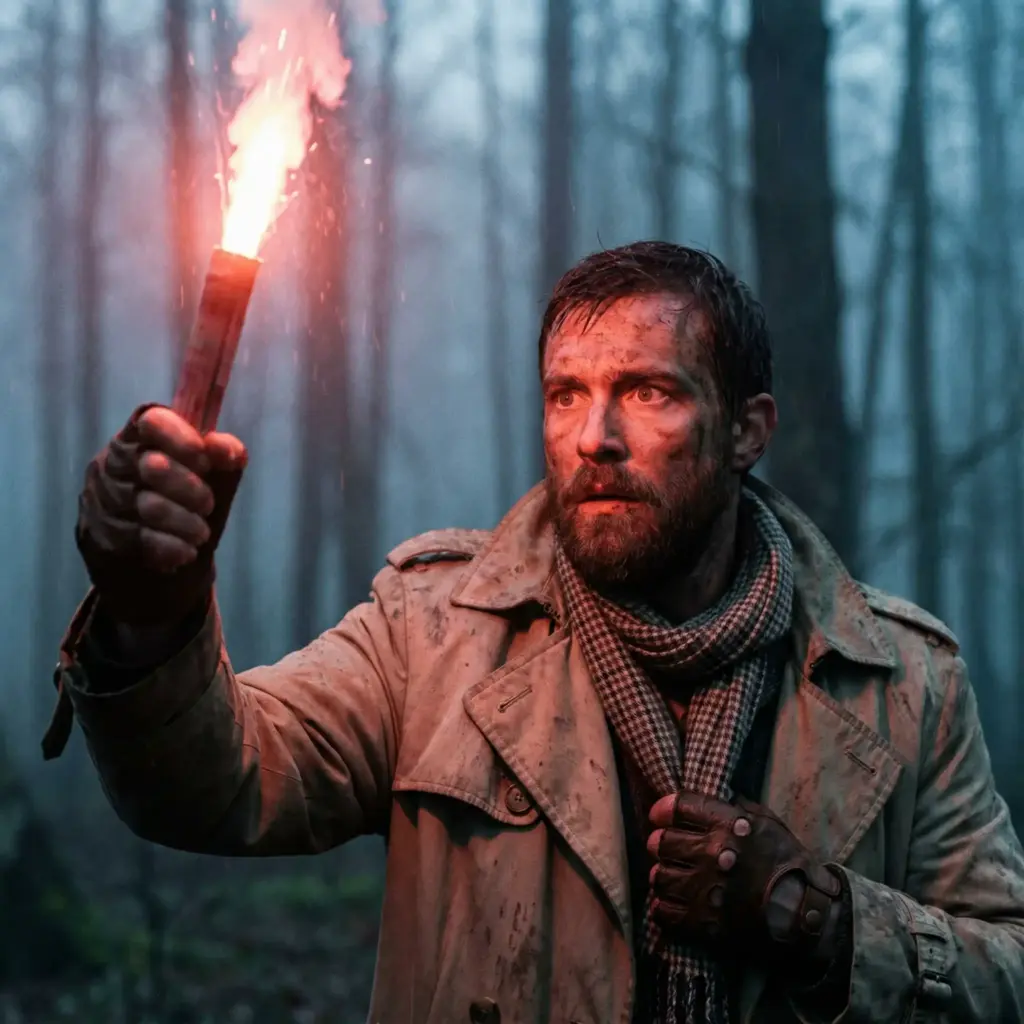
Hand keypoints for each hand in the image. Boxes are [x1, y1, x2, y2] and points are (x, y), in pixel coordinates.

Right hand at [76, 404, 246, 626]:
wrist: (163, 557)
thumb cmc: (188, 504)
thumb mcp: (214, 480)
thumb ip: (225, 459)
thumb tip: (226, 448)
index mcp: (140, 437)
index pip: (151, 421)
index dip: (180, 437)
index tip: (204, 459)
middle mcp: (112, 463)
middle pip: (152, 464)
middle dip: (190, 488)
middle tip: (208, 504)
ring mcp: (100, 499)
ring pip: (146, 505)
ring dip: (185, 522)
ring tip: (202, 534)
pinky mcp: (97, 534)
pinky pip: (137, 538)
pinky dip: (170, 546)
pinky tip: (186, 551)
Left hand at [646, 791, 845, 975]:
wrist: (804, 914)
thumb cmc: (787, 863)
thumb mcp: (766, 823)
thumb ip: (735, 808)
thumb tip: (714, 795)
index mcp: (727, 825)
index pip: (679, 807)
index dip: (663, 810)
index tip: (660, 817)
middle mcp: (712, 854)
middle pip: (661, 842)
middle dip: (661, 844)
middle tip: (667, 849)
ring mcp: (705, 890)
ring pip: (658, 877)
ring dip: (663, 876)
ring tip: (672, 878)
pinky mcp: (702, 923)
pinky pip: (663, 912)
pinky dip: (665, 908)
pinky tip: (674, 904)